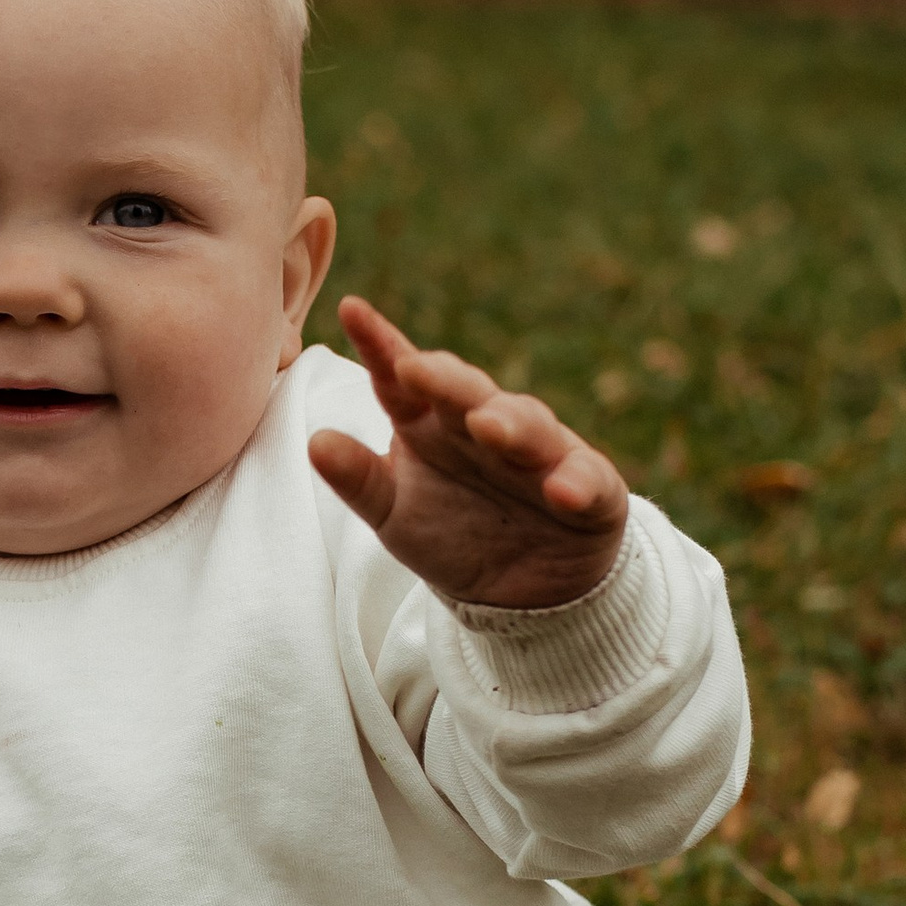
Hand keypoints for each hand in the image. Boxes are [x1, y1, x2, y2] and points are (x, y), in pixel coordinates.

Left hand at [307, 295, 628, 610]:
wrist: (524, 595)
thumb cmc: (453, 535)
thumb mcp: (394, 514)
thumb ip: (359, 480)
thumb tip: (315, 442)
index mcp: (432, 424)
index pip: (403, 379)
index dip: (381, 346)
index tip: (352, 311)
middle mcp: (487, 425)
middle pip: (467, 393)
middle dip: (446, 379)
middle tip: (416, 369)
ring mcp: (542, 454)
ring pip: (529, 427)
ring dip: (510, 424)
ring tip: (487, 425)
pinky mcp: (590, 490)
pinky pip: (587, 481)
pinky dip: (577, 483)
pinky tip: (561, 490)